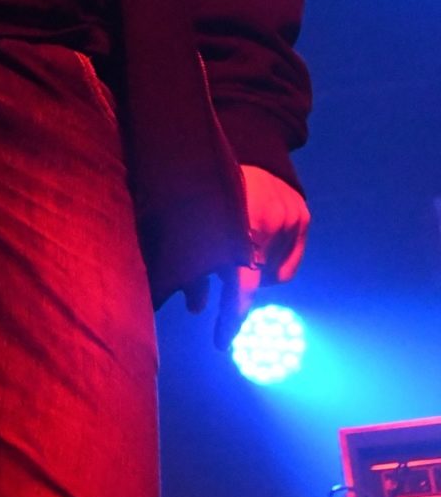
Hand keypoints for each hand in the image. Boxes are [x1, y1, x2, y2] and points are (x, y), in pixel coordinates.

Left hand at [184, 165, 309, 351]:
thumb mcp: (193, 234)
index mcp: (240, 224)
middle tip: (214, 286)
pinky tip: (255, 252)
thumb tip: (198, 310)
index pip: (241, 283)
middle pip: (252, 276)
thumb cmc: (200, 198)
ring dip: (249, 270)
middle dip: (231, 285)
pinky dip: (270, 263)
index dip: (230, 316)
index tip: (222, 343)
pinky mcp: (301, 213)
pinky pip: (288, 262)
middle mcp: (271, 218)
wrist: (218, 153)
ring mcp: (290, 214)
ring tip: (232, 252)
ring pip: (271, 271)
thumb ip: (196, 272)